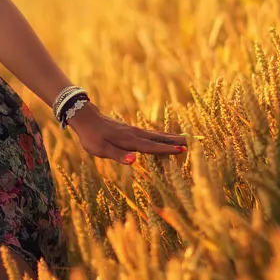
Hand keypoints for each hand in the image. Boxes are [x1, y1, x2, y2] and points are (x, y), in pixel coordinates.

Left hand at [66, 102, 189, 164]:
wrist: (86, 118)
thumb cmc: (92, 137)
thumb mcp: (101, 149)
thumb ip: (118, 155)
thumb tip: (134, 161)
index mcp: (129, 141)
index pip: (151, 147)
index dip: (167, 150)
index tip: (182, 151)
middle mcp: (135, 134)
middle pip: (159, 138)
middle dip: (176, 141)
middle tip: (194, 142)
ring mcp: (134, 130)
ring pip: (157, 135)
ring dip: (172, 137)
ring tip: (186, 139)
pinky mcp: (132, 130)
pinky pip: (151, 134)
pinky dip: (162, 136)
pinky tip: (166, 137)